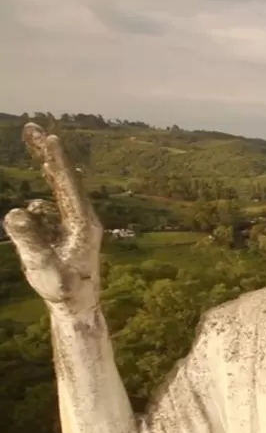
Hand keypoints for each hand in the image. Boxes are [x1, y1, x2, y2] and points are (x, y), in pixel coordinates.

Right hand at [3, 123, 101, 312]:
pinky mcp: (65, 227)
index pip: (68, 187)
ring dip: (45, 166)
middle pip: (64, 179)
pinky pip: (50, 206)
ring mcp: (74, 221)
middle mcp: (83, 217)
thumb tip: (16, 211)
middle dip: (47, 152)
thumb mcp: (43, 267)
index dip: (57, 162)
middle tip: (32, 127)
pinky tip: (34, 223)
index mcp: (83, 223)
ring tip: (35, 139)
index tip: (50, 139)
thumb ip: (29, 241)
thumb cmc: (63, 289)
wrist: (76, 305)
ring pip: (56, 189)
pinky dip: (40, 200)